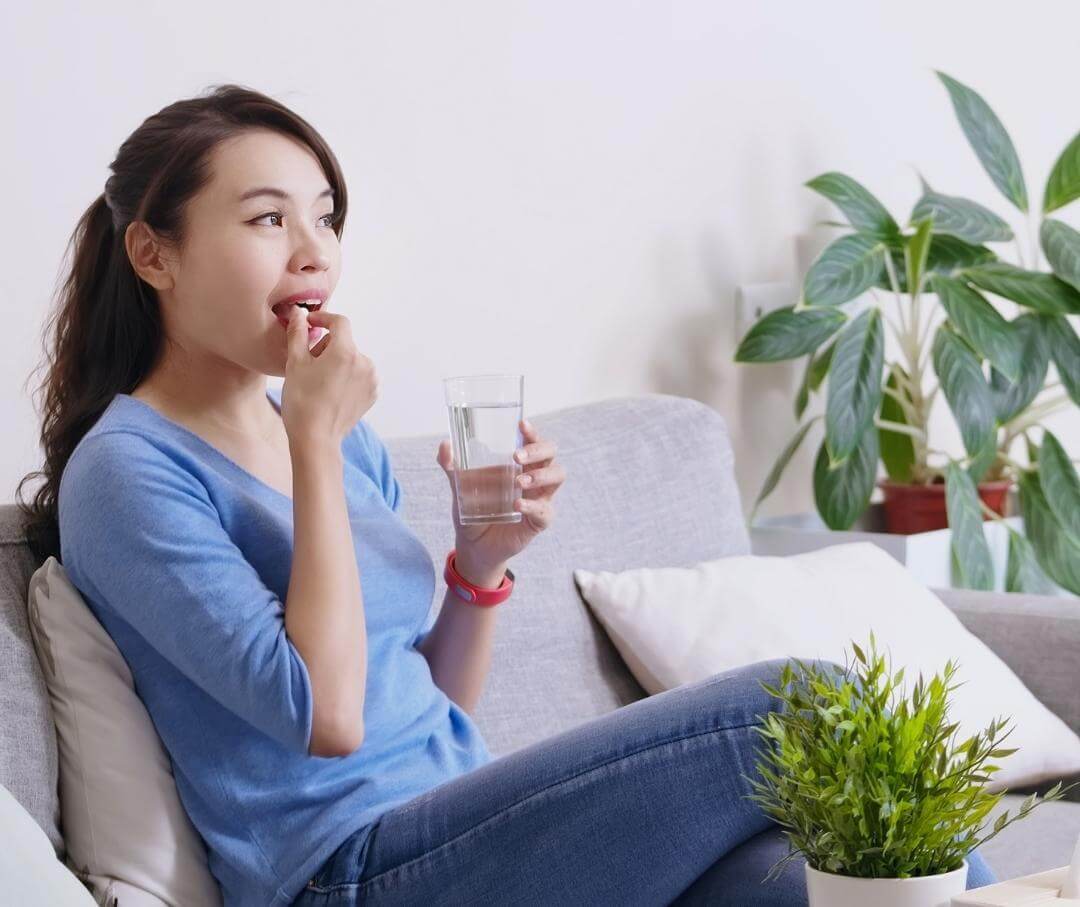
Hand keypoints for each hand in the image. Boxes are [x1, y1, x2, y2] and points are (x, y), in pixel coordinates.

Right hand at [280, 306, 378, 447]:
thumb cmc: (302, 401)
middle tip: (308, 364)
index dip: (323, 319)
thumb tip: (298, 312)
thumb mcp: (295, 363)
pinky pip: (359, 374)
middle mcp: (365, 363)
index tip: (310, 323)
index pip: (339, 322)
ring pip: (352, 358)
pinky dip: (347, 376)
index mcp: (346, 352)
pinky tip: (332, 391)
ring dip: (337, 362)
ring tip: (320, 381)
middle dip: (326, 347)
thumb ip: (298, 333)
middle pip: (344, 342)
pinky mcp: (373, 393)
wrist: (316, 438)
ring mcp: (372, 379)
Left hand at [436, 419, 564, 584]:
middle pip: (551, 455)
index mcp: (519, 464)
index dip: (532, 432)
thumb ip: (452, 467)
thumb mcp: (460, 487)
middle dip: (538, 451)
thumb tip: (445, 444)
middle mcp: (533, 477)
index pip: (533, 441)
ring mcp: (539, 498)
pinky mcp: (539, 520)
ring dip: (540, 475)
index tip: (521, 424)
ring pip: (556, 477)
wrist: (474, 546)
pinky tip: (517, 504)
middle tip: (517, 456)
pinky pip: (545, 510)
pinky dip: (532, 505)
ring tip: (519, 481)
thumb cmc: (473, 511)